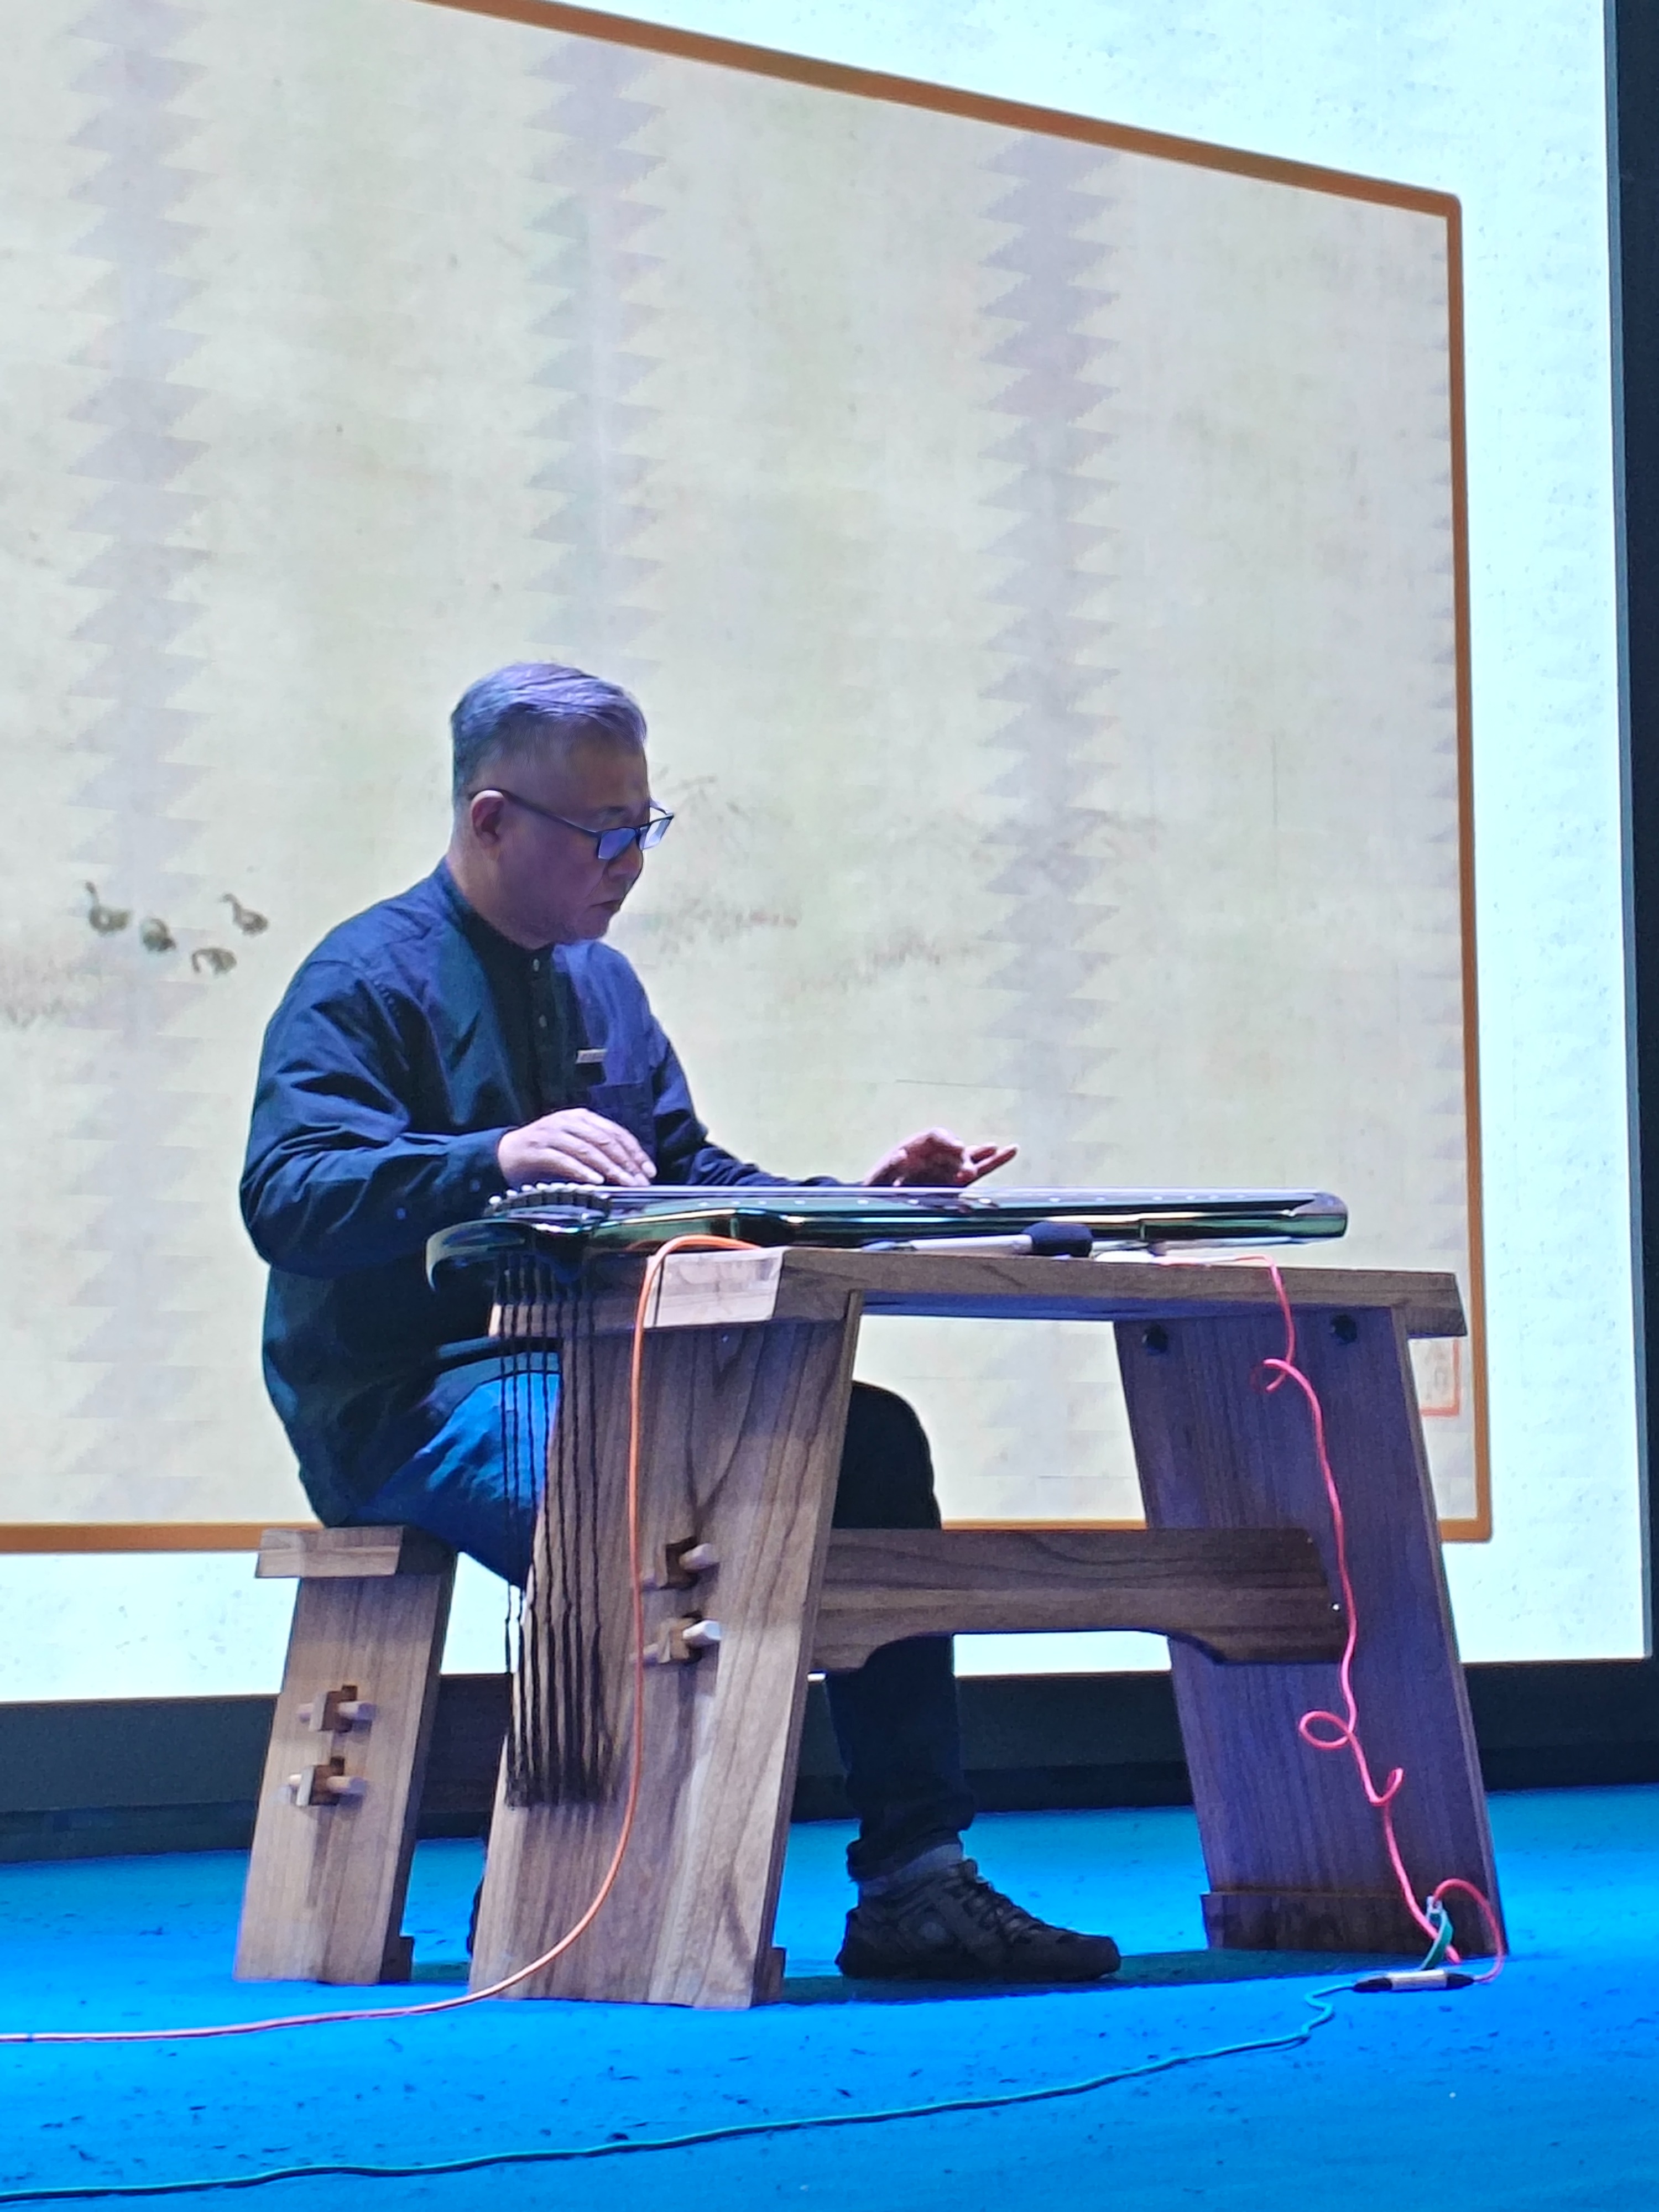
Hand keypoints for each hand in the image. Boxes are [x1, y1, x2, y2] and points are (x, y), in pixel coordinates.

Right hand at [498, 1110, 654, 1188]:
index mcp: (581, 1117)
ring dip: (609, 1169)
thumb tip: (629, 1169)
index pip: (615, 1132)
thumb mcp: (574, 1143)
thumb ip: (598, 1149)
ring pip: (588, 1150)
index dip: (635, 1152)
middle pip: (605, 1141)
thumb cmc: (546, 1150)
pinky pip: (565, 1160)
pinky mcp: (538, 1150)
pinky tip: (596, 1182)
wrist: (506, 1152)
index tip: (649, 1171)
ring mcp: (552, 1135)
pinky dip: (582, 1171)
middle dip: (626, 1163)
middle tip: (640, 1182)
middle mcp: (568, 1121)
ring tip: (625, 1184)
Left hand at [865, 1128, 1017, 1188]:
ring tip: (1004, 1149)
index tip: (958, 1148)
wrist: (877, 1207)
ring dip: (984, 1157)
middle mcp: (934, 1155)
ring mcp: (946, 1169)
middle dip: (964, 1159)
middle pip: (954, 1150)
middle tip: (967, 1172)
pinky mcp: (955, 1184)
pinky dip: (992, 1163)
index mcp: (915, 1147)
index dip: (949, 1140)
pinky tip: (1009, 1151)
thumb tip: (902, 1155)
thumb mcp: (875, 1181)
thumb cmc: (875, 1191)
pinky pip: (976, 1173)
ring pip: (969, 1159)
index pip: (936, 1136)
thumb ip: (887, 1168)